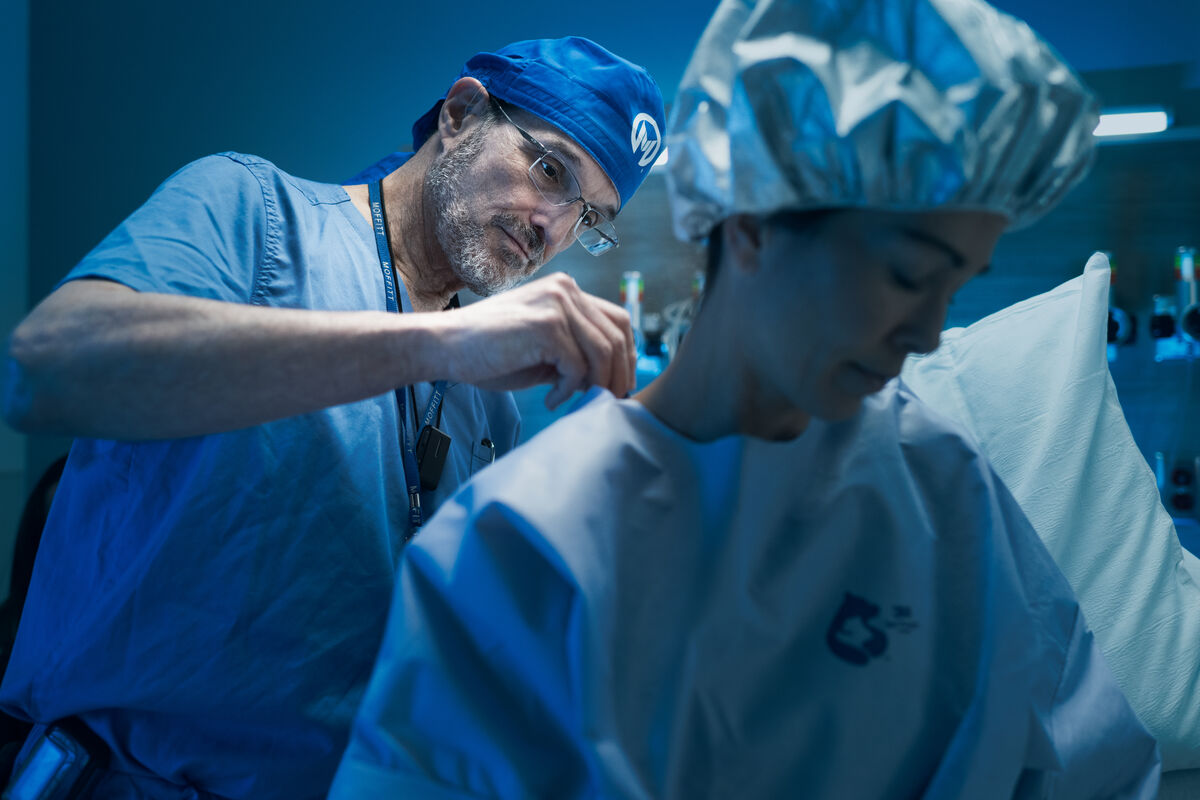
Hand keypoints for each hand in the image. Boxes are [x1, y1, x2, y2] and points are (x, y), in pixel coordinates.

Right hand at [430, 273, 636, 408]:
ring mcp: (557, 304)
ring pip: (603, 352)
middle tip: (605, 401)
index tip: (619, 386)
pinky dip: (568, 390)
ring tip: (572, 400)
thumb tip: (611, 379)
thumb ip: (575, 352)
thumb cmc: (489, 352)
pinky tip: (550, 398)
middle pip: (617, 336)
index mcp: (567, 290)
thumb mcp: (543, 348)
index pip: (618, 321)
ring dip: (596, 384)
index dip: (626, 356)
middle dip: (618, 375)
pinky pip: (578, 367)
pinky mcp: (546, 325)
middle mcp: (566, 290)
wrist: (445, 346)